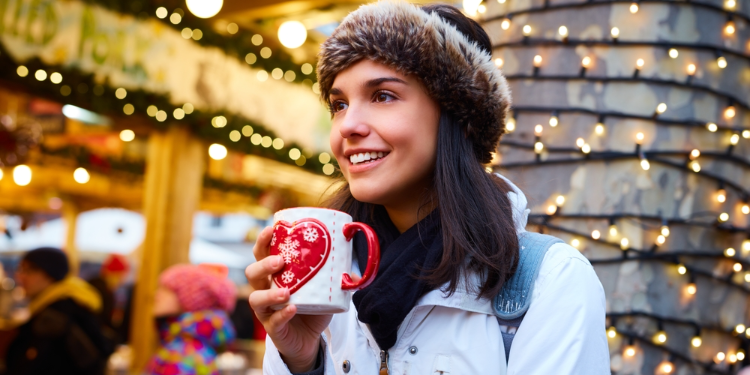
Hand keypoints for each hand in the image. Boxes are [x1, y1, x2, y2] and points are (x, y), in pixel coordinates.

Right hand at [246, 226, 332, 371]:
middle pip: (252, 273)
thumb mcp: (324, 289)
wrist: (309, 339)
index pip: (261, 254)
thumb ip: (337, 279)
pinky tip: (293, 308)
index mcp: (274, 274)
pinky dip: (282, 314)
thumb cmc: (312, 307)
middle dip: (263, 265)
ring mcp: (266, 310)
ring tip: (286, 291)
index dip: (262, 241)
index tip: (271, 229)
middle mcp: (265, 289)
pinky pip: (273, 321)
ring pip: (256, 298)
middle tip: (280, 261)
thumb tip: (356, 273)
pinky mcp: (273, 328)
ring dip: (269, 293)